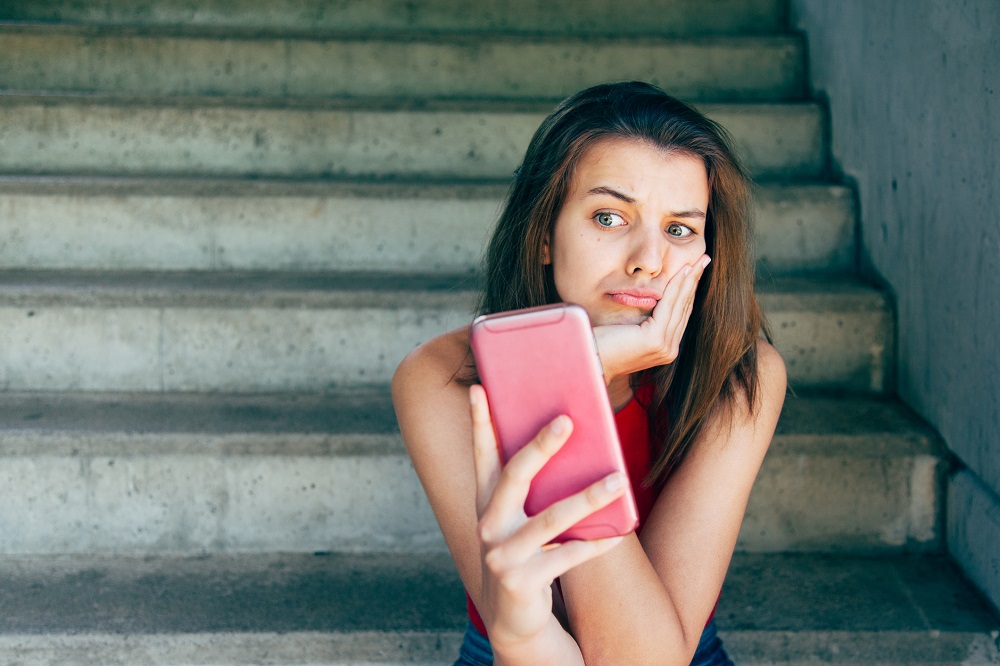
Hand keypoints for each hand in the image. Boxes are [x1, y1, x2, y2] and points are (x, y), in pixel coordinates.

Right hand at [469, 384, 625, 650]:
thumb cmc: (524, 554)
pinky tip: (620, 533)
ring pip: (550, 519)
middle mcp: (487, 525)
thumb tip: (568, 441)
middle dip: (540, 446)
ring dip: (588, 498)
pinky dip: (595, 545)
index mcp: (485, 503)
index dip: (479, 423)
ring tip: (618, 480)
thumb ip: (531, 490)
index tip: (480, 388)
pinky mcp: (522, 582)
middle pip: (514, 477)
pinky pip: (567, 557)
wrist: (514, 619)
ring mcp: (502, 555)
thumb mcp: (517, 521)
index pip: (482, 456)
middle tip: (567, 421)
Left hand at [593, 254, 710, 383]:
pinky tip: (682, 272)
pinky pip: (668, 306)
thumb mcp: (630, 326)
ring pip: (680, 305)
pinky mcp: (656, 339)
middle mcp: (668, 349)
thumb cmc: (603, 341)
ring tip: (699, 261)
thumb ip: (645, 318)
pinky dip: (677, 287)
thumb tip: (655, 296)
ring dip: (690, 280)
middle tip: (704, 260)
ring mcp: (664, 346)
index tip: (695, 270)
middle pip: (684, 308)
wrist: (589, 357)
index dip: (688, 290)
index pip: (679, 313)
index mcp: (664, 347)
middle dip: (694, 282)